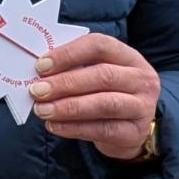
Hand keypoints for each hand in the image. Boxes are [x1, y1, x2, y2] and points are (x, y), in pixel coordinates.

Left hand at [28, 34, 160, 159]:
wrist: (129, 130)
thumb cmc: (104, 94)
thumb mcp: (95, 74)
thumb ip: (72, 68)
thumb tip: (38, 71)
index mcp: (129, 57)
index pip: (100, 45)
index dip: (69, 53)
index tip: (41, 66)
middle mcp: (141, 80)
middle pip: (103, 75)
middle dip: (65, 83)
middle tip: (37, 90)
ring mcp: (142, 108)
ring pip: (105, 104)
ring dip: (68, 107)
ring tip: (42, 110)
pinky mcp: (134, 134)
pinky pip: (103, 130)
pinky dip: (74, 128)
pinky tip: (54, 126)